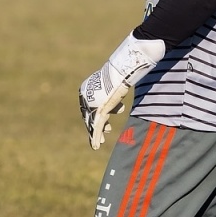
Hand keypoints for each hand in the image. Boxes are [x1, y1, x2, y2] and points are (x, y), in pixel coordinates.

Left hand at [78, 34, 164, 149]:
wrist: (124, 70)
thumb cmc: (125, 70)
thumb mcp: (119, 82)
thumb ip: (118, 88)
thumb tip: (126, 85)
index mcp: (91, 87)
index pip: (93, 105)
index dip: (99, 116)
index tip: (107, 124)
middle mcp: (88, 95)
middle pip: (91, 115)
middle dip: (97, 126)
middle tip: (106, 133)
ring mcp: (93, 103)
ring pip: (92, 123)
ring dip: (97, 133)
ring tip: (101, 141)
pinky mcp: (99, 109)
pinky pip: (96, 126)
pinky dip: (95, 136)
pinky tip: (96, 146)